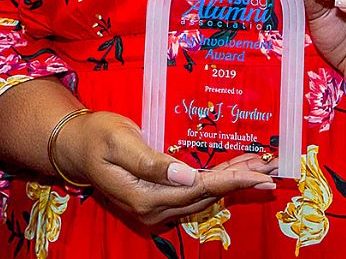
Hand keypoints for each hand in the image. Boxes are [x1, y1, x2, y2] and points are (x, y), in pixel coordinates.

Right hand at [52, 111, 275, 225]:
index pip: (198, 189)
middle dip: (239, 181)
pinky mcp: (158, 198)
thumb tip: (186, 176)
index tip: (256, 173)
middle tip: (269, 168)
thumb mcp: (119, 141)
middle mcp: (154, 209)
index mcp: (145, 197)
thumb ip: (151, 161)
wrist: (76, 146)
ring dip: (231, 180)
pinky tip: (233, 170)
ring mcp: (156, 207)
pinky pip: (194, 191)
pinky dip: (216, 180)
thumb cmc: (96, 135)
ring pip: (204, 195)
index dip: (229, 181)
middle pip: (206, 195)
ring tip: (260, 166)